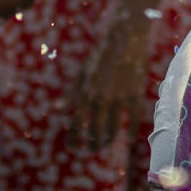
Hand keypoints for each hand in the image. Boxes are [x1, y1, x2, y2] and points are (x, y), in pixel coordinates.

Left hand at [70, 9, 153, 149]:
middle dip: (92, 144)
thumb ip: (71, 93)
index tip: (72, 148)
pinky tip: (130, 139)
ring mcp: (119, 99)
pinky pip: (133, 120)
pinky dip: (131, 132)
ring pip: (114, 129)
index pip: (76, 124)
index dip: (74, 139)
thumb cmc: (100, 57)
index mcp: (85, 94)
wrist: (124, 40)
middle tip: (91, 149)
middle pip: (95, 131)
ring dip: (108, 141)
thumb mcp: (82, 74)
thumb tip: (55, 109)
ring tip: (106, 144)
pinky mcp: (135, 96)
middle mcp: (101, 100)